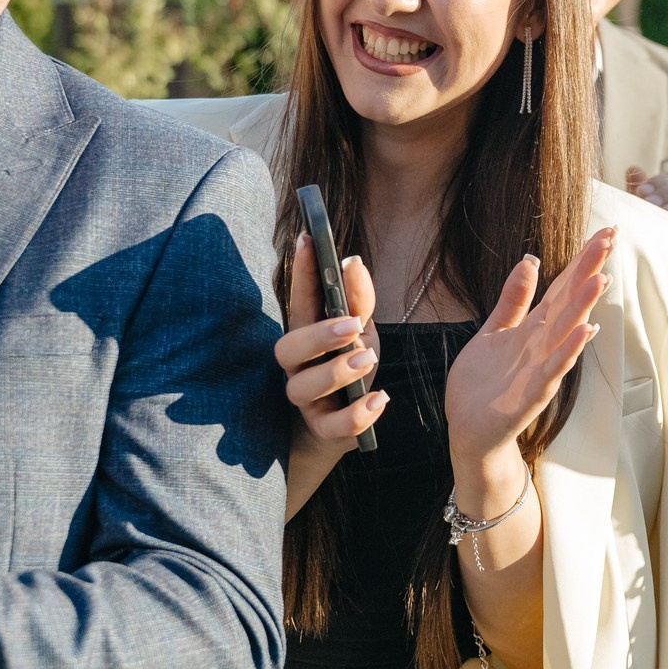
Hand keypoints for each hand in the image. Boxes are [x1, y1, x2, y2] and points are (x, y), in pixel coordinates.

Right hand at [275, 233, 387, 455]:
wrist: (341, 424)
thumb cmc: (348, 365)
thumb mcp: (359, 331)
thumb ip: (358, 300)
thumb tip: (352, 262)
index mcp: (305, 334)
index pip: (299, 299)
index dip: (301, 270)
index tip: (308, 239)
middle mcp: (297, 366)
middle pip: (287, 349)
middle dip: (317, 335)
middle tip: (352, 325)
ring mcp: (307, 400)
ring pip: (302, 389)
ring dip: (335, 373)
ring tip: (368, 360)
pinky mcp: (322, 429)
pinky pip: (332, 428)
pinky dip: (356, 416)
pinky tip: (379, 400)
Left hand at [445, 228, 613, 469]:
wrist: (469, 432)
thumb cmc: (483, 386)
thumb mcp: (493, 332)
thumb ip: (513, 300)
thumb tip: (529, 260)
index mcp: (533, 329)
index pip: (563, 287)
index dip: (582, 259)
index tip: (606, 231)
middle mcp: (543, 345)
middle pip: (570, 301)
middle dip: (590, 271)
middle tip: (612, 239)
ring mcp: (540, 369)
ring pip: (567, 332)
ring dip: (584, 306)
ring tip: (602, 278)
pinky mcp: (532, 395)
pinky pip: (554, 370)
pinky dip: (569, 351)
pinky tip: (584, 331)